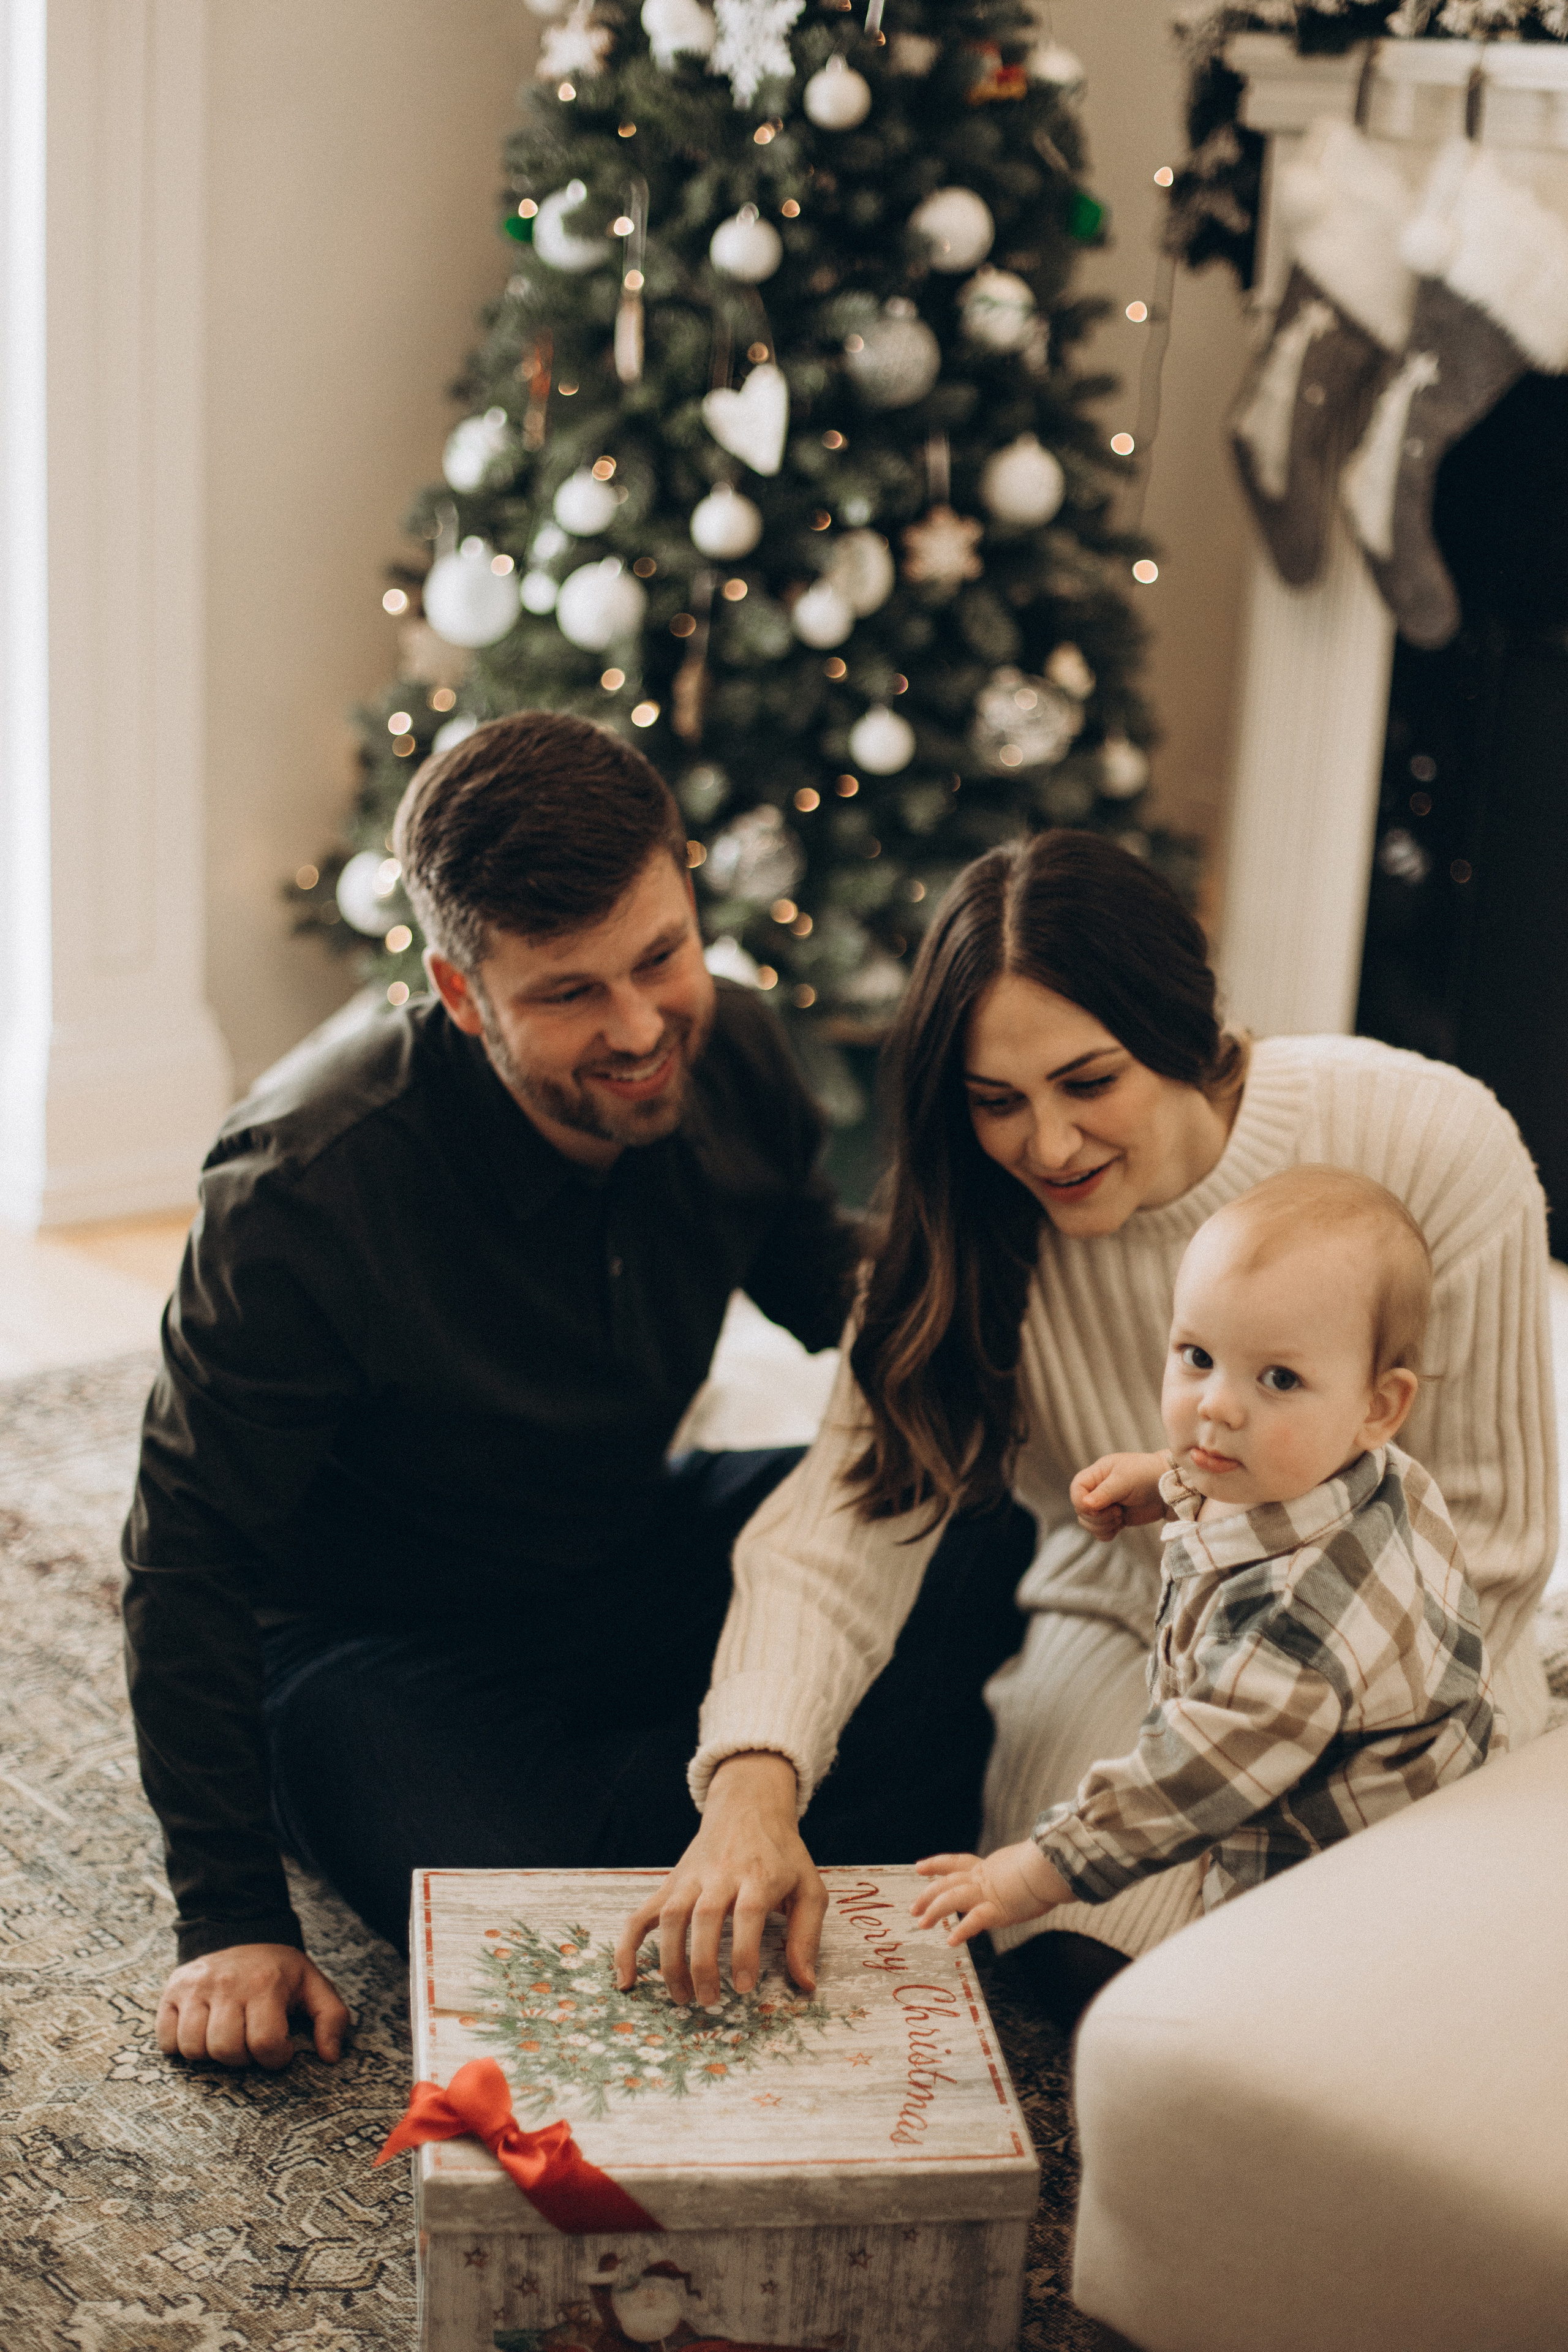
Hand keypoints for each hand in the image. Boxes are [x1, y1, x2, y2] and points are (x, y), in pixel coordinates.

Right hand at [155, 1943, 349, 2069]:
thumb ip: (332, 2018)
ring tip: (227, 2036)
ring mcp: (195, 1988)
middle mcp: (227, 1984)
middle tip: (251, 2042)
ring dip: (212, 2054)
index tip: (280, 2049)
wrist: (238, 1931)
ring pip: (194, 2049)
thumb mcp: (313, 1984)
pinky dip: (181, 2046)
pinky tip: (202, 2031)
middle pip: (226, 2050)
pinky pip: (167, 2040)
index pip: (265, 2043)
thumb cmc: (278, 1969)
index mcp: (265, 1984)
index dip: (275, 2058)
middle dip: (242, 2058)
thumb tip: (331, 2057)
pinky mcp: (171, 1993)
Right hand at [613, 1752, 826, 2008]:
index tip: (743, 1986)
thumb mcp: (808, 1887)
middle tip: (710, 2000)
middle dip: (703, 1963)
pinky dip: (628, 1947)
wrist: (749, 1806)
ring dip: (671, 1960)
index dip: (744, 1951)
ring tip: (682, 1996)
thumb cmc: (782, 1855)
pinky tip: (627, 1980)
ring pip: (672, 1916)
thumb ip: (806, 1936)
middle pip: (705, 1916)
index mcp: (758, 1875)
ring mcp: (690, 1879)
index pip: (748, 1913)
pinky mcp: (670, 1884)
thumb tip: (806, 1985)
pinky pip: (640, 1915)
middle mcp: (721, 1875)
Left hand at [910, 1842, 1071, 1946]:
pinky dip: (961, 1930)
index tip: (919, 1868)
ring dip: (935, 1910)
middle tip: (912, 1908)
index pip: (957, 1863)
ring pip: (952, 1897)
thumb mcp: (1027, 1865)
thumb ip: (1017, 1872)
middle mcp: (985, 1878)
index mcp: (990, 1867)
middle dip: (928, 1894)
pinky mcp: (998, 1908)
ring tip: (921, 1923)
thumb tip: (1026, 1874)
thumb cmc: (1048, 1865)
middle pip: (947, 1882)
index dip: (937, 1865)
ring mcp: (989, 1893)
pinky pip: (974, 1920)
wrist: (1055, 1865)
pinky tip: (950, 1940)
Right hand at [1070, 1451, 1169, 1541]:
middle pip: (1080, 1511)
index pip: (1076, 1489)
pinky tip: (1121, 1525)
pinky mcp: (1115, 1520)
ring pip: (1089, 1524)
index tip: (1097, 1507)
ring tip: (1121, 1516)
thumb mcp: (1124, 1480)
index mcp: (1096, 1475)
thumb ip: (1104, 1492)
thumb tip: (1085, 1505)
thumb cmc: (1147, 1475)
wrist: (1169, 1489)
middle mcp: (1097, 1490)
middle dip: (1098, 1517)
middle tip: (1117, 1511)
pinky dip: (1108, 1533)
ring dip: (1104, 1525)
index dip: (1081, 1502)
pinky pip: (1100, 1533)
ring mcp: (1105, 1506)